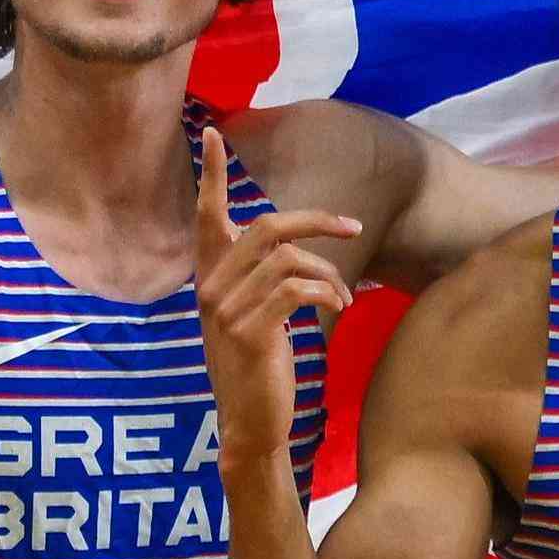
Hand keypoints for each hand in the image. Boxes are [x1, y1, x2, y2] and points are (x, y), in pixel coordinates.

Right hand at [193, 125, 359, 458]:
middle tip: (353, 228)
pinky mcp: (248, 332)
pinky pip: (296, 288)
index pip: (205, 216)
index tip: (210, 134)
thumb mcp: (252, 314)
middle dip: (317, 220)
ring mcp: (225, 310)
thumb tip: (294, 244)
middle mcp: (210, 288)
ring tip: (343, 296)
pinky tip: (337, 307)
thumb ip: (260, 277)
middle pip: (267, 226)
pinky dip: (327, 291)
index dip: (209, 175)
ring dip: (329, 271)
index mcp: (210, 278)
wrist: (251, 424)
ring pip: (289, 258)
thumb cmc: (259, 364)